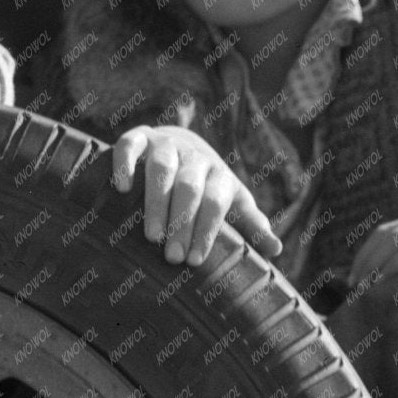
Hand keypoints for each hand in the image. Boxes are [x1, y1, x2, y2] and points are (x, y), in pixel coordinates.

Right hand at [110, 125, 280, 267]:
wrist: (183, 143)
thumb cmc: (207, 186)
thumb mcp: (231, 202)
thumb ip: (251, 224)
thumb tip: (275, 251)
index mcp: (219, 174)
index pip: (216, 201)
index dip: (206, 230)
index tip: (194, 260)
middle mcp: (195, 156)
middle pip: (190, 187)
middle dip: (182, 223)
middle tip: (172, 257)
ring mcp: (166, 144)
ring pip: (162, 167)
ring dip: (156, 202)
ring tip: (151, 236)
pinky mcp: (140, 137)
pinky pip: (130, 144)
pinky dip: (125, 163)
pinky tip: (121, 188)